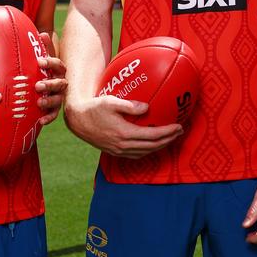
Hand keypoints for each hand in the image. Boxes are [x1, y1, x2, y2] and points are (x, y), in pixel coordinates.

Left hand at [34, 32, 66, 126]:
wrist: (48, 87)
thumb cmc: (44, 71)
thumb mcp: (44, 60)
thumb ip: (44, 48)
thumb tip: (42, 33)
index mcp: (59, 70)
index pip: (58, 65)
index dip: (50, 63)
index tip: (40, 61)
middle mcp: (61, 83)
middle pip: (59, 83)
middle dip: (49, 84)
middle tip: (37, 85)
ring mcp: (59, 96)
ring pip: (57, 99)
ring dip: (49, 101)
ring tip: (39, 102)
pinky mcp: (54, 109)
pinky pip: (54, 114)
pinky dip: (48, 117)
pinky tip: (40, 121)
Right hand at [63, 92, 181, 157]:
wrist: (77, 120)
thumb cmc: (94, 108)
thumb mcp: (111, 102)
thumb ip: (130, 105)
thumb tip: (147, 107)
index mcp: (124, 133)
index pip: (152, 135)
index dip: (167, 132)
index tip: (179, 127)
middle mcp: (123, 145)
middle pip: (152, 146)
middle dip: (168, 140)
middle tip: (179, 132)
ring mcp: (118, 150)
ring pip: (145, 152)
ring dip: (160, 146)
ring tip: (170, 138)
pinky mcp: (115, 151)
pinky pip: (136, 154)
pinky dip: (148, 150)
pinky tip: (153, 144)